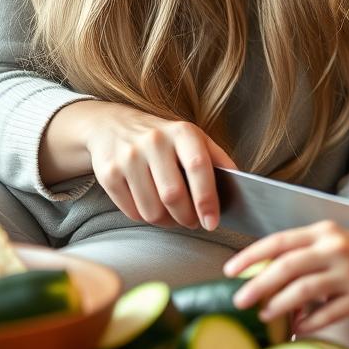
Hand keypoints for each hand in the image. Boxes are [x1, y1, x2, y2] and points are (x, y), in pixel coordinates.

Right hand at [48, 100, 235, 229]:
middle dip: (187, 218)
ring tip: (173, 215)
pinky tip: (151, 206)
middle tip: (193, 222)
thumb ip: (218, 160)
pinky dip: (145, 218)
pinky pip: (132, 212)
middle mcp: (154, 141)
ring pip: (152, 210)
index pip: (198, 167)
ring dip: (167, 222)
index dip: (207, 199)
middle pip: (173, 195)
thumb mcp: (193, 139)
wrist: (112, 126)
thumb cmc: (164, 139)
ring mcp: (128, 157)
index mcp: (182, 132)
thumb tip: (241, 187)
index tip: (213, 222)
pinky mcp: (108, 173)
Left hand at [222, 221, 348, 333]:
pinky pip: (326, 314)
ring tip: (264, 316)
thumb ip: (303, 254)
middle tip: (238, 301)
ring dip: (279, 305)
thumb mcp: (333, 245)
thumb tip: (263, 274)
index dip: (252, 255)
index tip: (230, 271)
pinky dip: (307, 323)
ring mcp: (348, 273)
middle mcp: (334, 249)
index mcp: (324, 232)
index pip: (280, 240)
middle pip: (287, 265)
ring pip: (304, 290)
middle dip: (258, 284)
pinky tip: (296, 329)